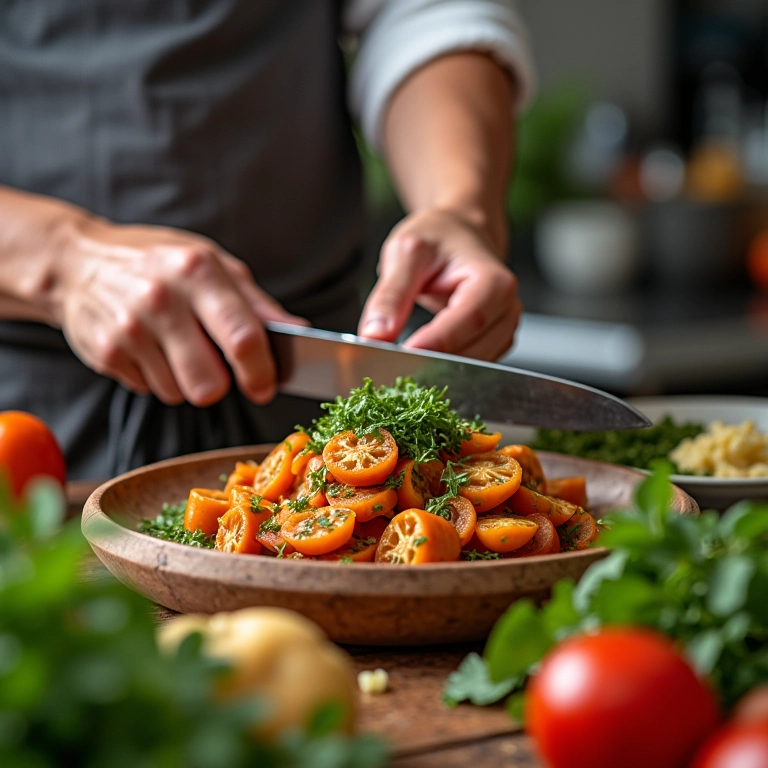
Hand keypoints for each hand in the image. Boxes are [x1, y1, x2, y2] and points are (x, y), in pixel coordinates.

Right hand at [52, 215, 306, 405]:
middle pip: (210, 384)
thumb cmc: (160, 261)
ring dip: (188, 382)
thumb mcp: (213, 264)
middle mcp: (162, 300)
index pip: (243, 339)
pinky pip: (150, 390)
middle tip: (221, 369)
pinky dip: (158, 378)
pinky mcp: (106, 353)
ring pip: (180, 394)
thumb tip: (300, 333)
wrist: (76, 261)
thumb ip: (257, 304)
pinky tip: (151, 349)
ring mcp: (129, 329)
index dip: (262, 372)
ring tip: (179, 348)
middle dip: (223, 385)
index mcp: (197, 272)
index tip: (266, 385)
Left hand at [358, 209, 521, 359]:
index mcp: (494, 282)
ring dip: (436, 368)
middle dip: (432, 359)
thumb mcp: (406, 253)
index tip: (403, 354)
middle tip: (389, 361)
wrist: (458, 233)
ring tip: (399, 359)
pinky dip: (443, 367)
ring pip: (471, 366)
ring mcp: (503, 330)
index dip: (437, 341)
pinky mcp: (492, 344)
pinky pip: (469, 367)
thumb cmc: (438, 237)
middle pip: (473, 350)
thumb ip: (390, 295)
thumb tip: (374, 336)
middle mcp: (506, 309)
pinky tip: (418, 357)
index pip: (469, 320)